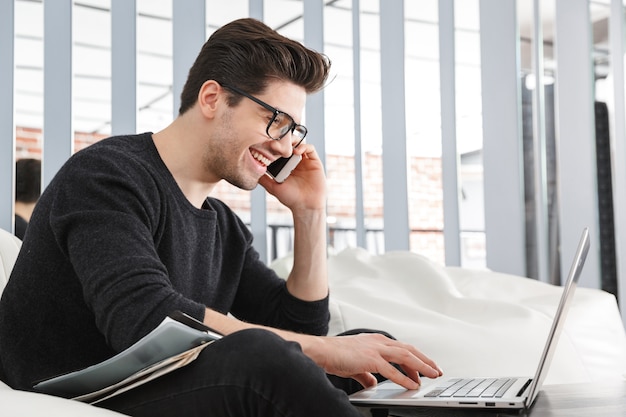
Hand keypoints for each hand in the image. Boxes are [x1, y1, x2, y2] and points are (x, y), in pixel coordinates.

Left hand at [258, 142, 326, 212]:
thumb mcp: (273, 187)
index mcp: (285, 166)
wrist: (306, 206)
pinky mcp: (314, 162)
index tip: (268, 144)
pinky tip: (296, 151)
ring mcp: (305, 161)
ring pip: (299, 144)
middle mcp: (295, 162)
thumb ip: (263, 179)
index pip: (280, 150)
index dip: (275, 146)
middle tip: (277, 140)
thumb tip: (251, 171)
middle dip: (284, 140)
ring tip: (287, 144)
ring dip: (293, 141)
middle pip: (290, 144)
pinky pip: (310, 149)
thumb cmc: (291, 198)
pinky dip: (304, 146)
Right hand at [308, 333, 442, 388]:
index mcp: (376, 340)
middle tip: (437, 371)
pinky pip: (392, 370)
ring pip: (406, 356)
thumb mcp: (355, 364)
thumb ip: (366, 373)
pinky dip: (404, 378)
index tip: (426, 367)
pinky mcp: (370, 359)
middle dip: (425, 361)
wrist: (322, 351)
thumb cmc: (335, 355)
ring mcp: (375, 349)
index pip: (402, 348)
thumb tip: (372, 383)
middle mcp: (379, 342)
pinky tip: (412, 385)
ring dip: (421, 367)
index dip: (417, 357)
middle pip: (409, 350)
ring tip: (431, 376)